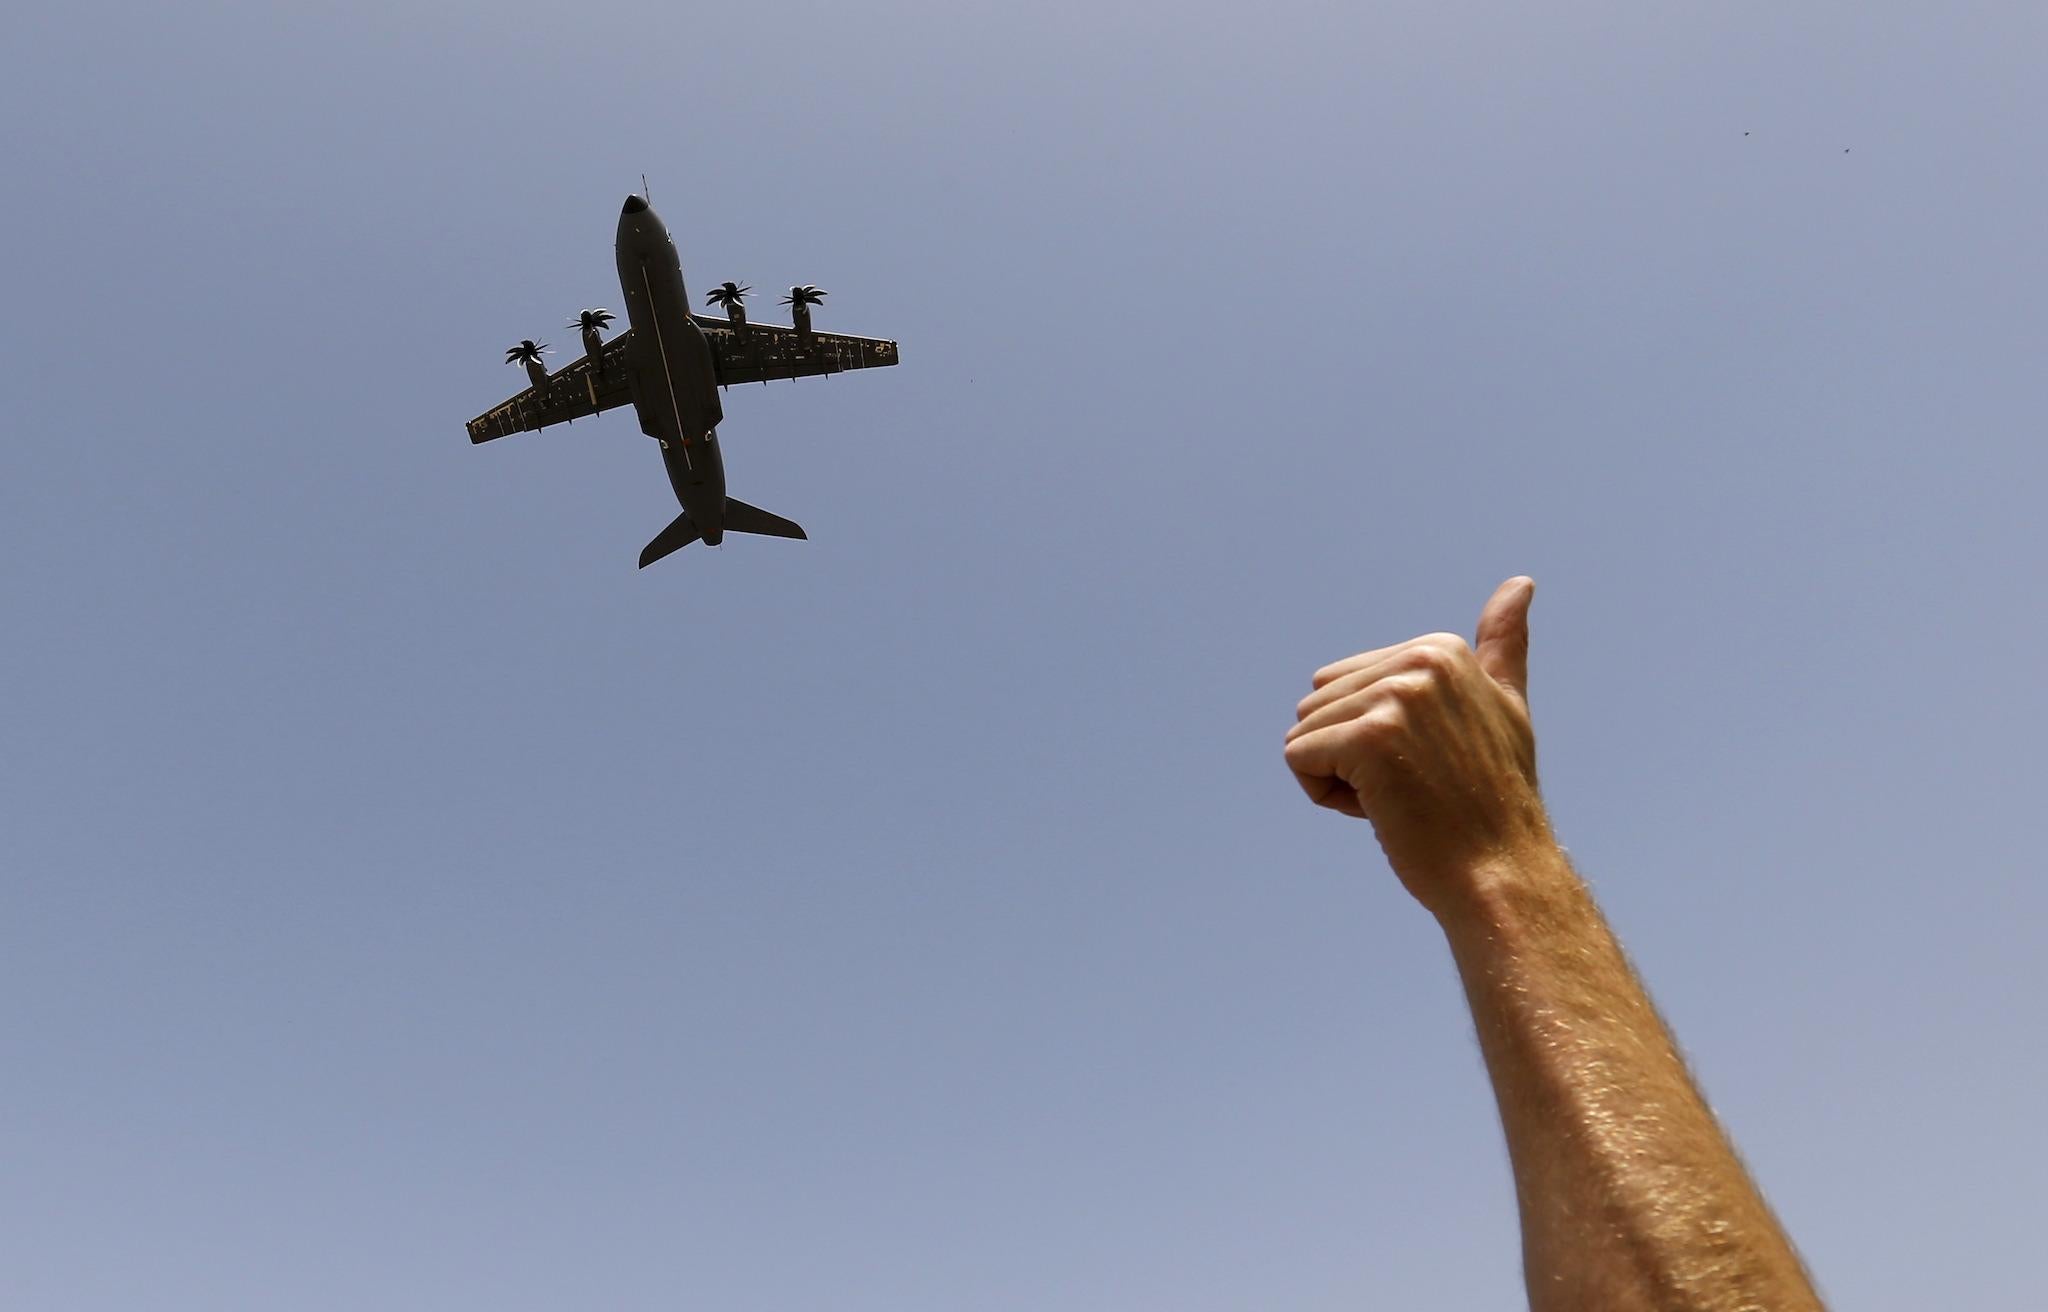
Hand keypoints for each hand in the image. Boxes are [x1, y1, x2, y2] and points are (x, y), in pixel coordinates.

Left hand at [1284, 577, 1551, 910]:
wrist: (1502, 873)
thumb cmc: (1497, 802)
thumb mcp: (1506, 707)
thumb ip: (1503, 646)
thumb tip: (1520, 581)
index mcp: (1440, 649)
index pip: (1345, 683)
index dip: (1374, 735)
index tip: (1431, 762)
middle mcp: (1420, 663)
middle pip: (1318, 704)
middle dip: (1349, 755)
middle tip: (1415, 786)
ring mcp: (1395, 698)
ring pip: (1304, 733)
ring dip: (1337, 778)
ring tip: (1402, 799)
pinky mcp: (1368, 739)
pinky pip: (1298, 759)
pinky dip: (1323, 795)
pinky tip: (1380, 812)